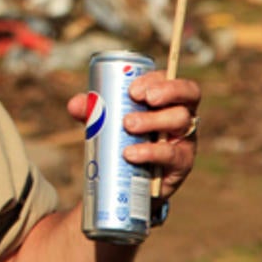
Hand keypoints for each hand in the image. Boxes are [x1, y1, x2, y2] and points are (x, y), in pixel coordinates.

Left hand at [66, 71, 200, 199]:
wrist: (131, 182)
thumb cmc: (123, 140)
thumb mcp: (108, 122)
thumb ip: (92, 111)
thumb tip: (75, 104)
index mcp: (168, 100)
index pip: (172, 80)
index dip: (157, 80)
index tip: (132, 88)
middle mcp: (182, 116)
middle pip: (187, 95)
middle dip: (165, 91)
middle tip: (136, 97)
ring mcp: (185, 139)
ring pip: (180, 120)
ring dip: (153, 119)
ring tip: (128, 125)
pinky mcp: (182, 164)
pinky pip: (172, 154)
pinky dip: (151, 152)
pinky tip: (132, 153)